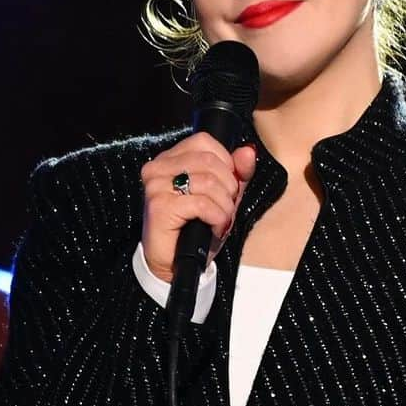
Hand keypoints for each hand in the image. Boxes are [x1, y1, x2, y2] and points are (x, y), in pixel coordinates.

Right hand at [140, 137, 256, 283]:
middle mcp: (158, 168)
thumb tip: (248, 152)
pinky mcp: (160, 206)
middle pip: (209, 161)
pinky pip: (203, 203)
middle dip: (228, 187)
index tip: (227, 186)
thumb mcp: (222, 197)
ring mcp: (156, 186)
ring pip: (208, 182)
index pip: (204, 141)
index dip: (225, 163)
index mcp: (169, 159)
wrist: (174, 264)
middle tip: (225, 207)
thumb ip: (237, 174)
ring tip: (221, 220)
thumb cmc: (195, 229)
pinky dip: (217, 218)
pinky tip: (214, 228)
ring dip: (224, 206)